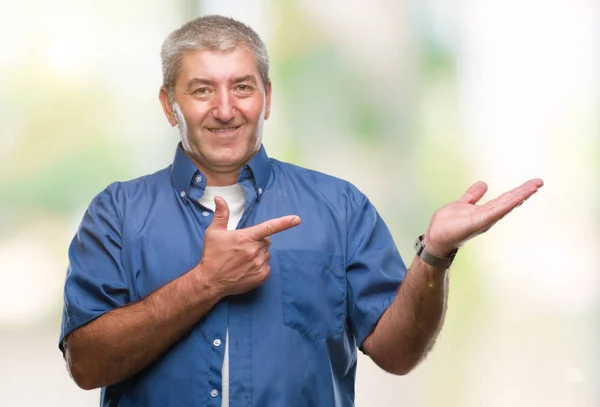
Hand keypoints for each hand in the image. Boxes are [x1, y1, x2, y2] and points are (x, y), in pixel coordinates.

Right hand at [196, 196, 300, 298]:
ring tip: (242, 260)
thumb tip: (219, 198)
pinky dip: (259, 266)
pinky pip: (267, 267)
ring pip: (266, 254)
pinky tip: (246, 268)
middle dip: (257, 242)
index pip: (268, 227)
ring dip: (258, 255)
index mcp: (246, 237)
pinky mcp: (261, 276)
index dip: (284, 222)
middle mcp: (255, 250)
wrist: (210, 281)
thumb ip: (221, 214)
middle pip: (266, 241)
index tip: (297, 219)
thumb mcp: (214, 232)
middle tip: (242, 248)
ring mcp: (259, 264)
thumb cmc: (212, 255)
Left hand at [424, 178, 543, 256]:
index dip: (518, 191)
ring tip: (534, 186)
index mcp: (485, 211)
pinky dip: (507, 204)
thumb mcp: (462, 204)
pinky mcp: (478, 222)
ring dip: (520, 195)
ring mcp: (484, 220)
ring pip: (505, 205)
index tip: (533, 183)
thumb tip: (484, 184)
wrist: (435, 238)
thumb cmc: (446, 225)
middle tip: (540, 182)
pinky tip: (518, 197)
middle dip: (524, 192)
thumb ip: (472, 196)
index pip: (504, 199)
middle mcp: (488, 216)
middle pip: (508, 201)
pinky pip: (495, 211)